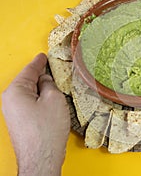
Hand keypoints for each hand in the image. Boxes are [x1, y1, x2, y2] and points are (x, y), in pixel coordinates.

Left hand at [2, 53, 69, 175]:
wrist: (41, 157)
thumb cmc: (46, 130)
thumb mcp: (54, 99)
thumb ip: (49, 84)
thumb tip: (46, 81)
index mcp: (16, 91)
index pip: (29, 71)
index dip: (38, 62)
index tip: (42, 56)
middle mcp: (10, 101)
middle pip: (28, 82)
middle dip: (41, 77)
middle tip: (53, 70)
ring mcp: (14, 113)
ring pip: (30, 94)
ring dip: (42, 90)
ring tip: (56, 88)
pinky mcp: (20, 122)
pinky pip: (30, 104)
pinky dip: (41, 100)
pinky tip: (51, 103)